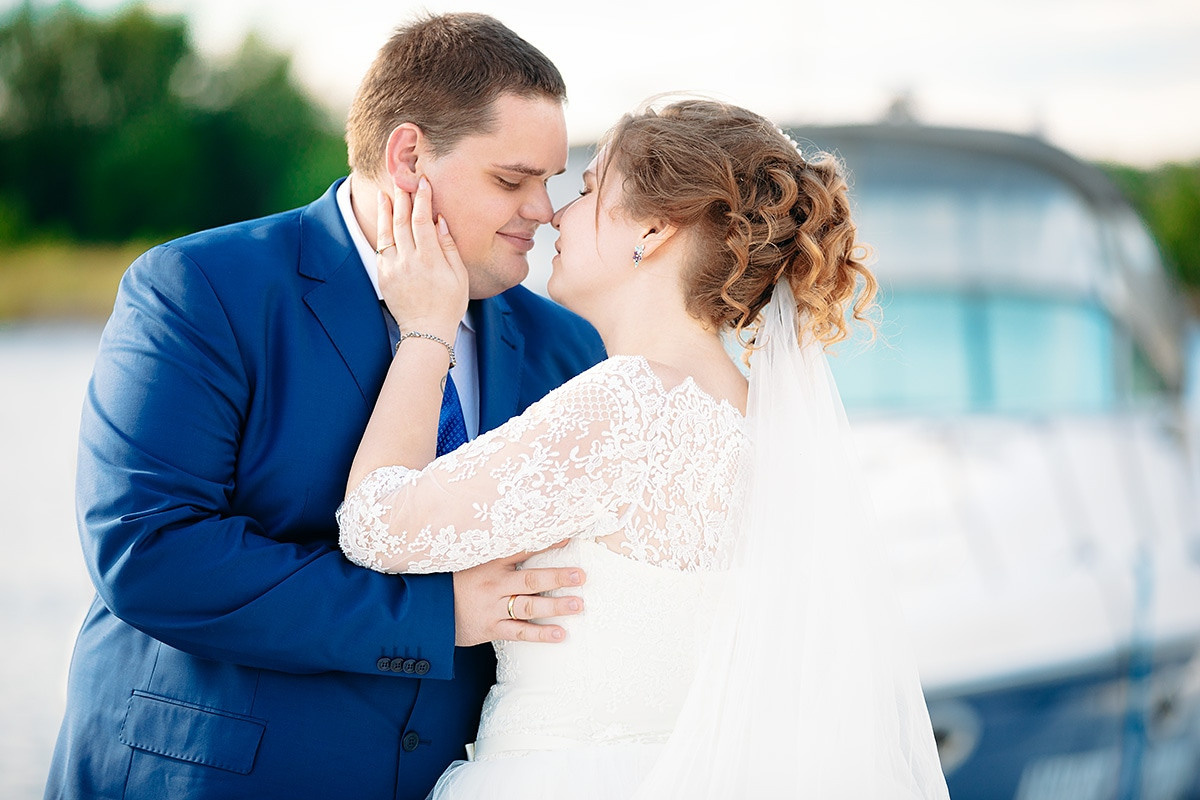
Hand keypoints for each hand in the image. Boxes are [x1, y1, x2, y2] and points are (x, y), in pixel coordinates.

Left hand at [376, 176, 468, 339]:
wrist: (426, 332)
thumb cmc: (449, 305)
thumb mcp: (460, 276)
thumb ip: (449, 246)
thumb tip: (440, 221)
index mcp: (430, 259)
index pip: (423, 220)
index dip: (422, 199)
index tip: (422, 183)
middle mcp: (408, 261)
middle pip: (402, 221)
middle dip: (402, 198)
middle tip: (402, 180)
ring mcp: (393, 268)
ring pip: (387, 232)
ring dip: (386, 210)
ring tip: (386, 194)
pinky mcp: (383, 276)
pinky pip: (381, 248)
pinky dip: (381, 231)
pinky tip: (383, 221)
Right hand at [452, 545, 584, 645]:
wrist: (426, 609)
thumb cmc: (452, 583)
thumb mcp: (470, 562)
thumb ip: (495, 555)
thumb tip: (523, 541)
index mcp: (490, 563)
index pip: (522, 549)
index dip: (546, 542)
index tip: (569, 536)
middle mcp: (494, 584)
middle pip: (531, 579)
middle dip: (558, 577)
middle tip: (581, 575)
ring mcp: (493, 607)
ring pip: (529, 606)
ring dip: (555, 606)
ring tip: (578, 604)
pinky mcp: (490, 628)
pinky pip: (519, 631)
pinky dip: (540, 633)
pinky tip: (560, 633)